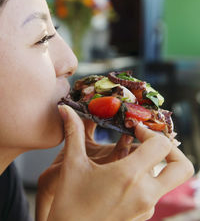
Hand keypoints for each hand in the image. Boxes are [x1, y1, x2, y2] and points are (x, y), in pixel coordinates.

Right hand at [36, 105, 193, 220]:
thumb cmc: (69, 202)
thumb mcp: (73, 164)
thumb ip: (73, 132)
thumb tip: (66, 109)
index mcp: (129, 176)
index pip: (162, 145)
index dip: (151, 132)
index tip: (134, 129)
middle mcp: (145, 194)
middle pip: (182, 167)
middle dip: (172, 150)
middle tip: (151, 143)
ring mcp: (147, 208)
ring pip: (168, 179)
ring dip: (156, 163)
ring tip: (133, 157)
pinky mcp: (143, 215)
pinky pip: (155, 191)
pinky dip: (146, 178)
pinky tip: (125, 176)